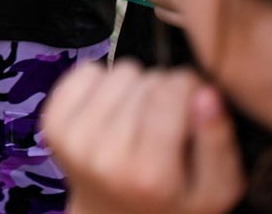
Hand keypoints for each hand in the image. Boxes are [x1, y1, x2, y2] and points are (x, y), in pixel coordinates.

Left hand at [44, 63, 245, 213]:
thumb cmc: (172, 203)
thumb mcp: (215, 191)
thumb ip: (219, 144)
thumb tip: (206, 92)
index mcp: (149, 175)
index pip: (171, 93)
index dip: (190, 86)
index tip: (195, 101)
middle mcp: (104, 155)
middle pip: (145, 81)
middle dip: (163, 89)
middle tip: (166, 120)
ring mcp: (73, 138)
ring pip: (118, 73)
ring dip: (134, 87)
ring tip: (140, 119)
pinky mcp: (52, 122)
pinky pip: (86, 71)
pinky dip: (103, 83)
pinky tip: (113, 112)